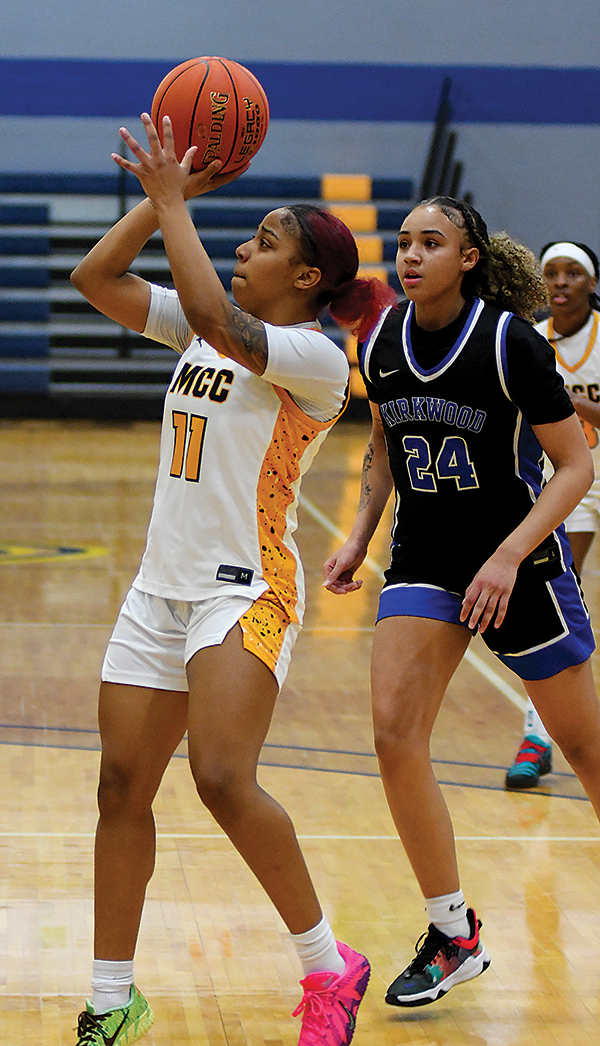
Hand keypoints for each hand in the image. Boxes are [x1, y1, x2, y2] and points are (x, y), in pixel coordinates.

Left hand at [111, 113, 250, 205]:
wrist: (169, 202)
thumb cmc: (178, 187)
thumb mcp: (185, 171)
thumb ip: (188, 157)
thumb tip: (195, 148)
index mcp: (170, 158)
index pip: (169, 138)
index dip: (167, 127)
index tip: (165, 116)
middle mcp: (158, 160)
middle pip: (152, 139)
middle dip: (148, 126)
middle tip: (143, 114)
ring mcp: (149, 166)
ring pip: (137, 150)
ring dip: (128, 139)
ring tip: (122, 129)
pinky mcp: (141, 174)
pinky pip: (129, 166)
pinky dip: (120, 161)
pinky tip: (112, 155)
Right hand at [322, 542, 365, 594]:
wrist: (359, 544)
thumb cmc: (349, 552)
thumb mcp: (341, 564)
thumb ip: (333, 576)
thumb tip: (324, 585)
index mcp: (327, 569)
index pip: (329, 585)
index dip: (336, 590)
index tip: (346, 591)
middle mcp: (332, 572)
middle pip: (337, 587)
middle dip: (346, 588)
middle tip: (355, 584)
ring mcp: (340, 574)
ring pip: (344, 587)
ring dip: (352, 587)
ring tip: (359, 582)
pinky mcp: (347, 574)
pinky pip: (349, 584)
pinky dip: (355, 584)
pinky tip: (360, 581)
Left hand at [460, 549, 518, 631]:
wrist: (506, 557)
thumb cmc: (490, 566)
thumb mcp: (478, 575)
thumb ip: (471, 589)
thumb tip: (464, 602)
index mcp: (478, 583)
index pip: (469, 599)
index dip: (465, 610)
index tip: (462, 618)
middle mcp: (488, 587)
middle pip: (480, 605)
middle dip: (475, 617)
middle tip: (471, 627)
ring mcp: (498, 590)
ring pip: (491, 609)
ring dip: (486, 620)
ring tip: (482, 629)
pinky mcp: (507, 592)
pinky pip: (503, 607)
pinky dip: (500, 617)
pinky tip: (496, 625)